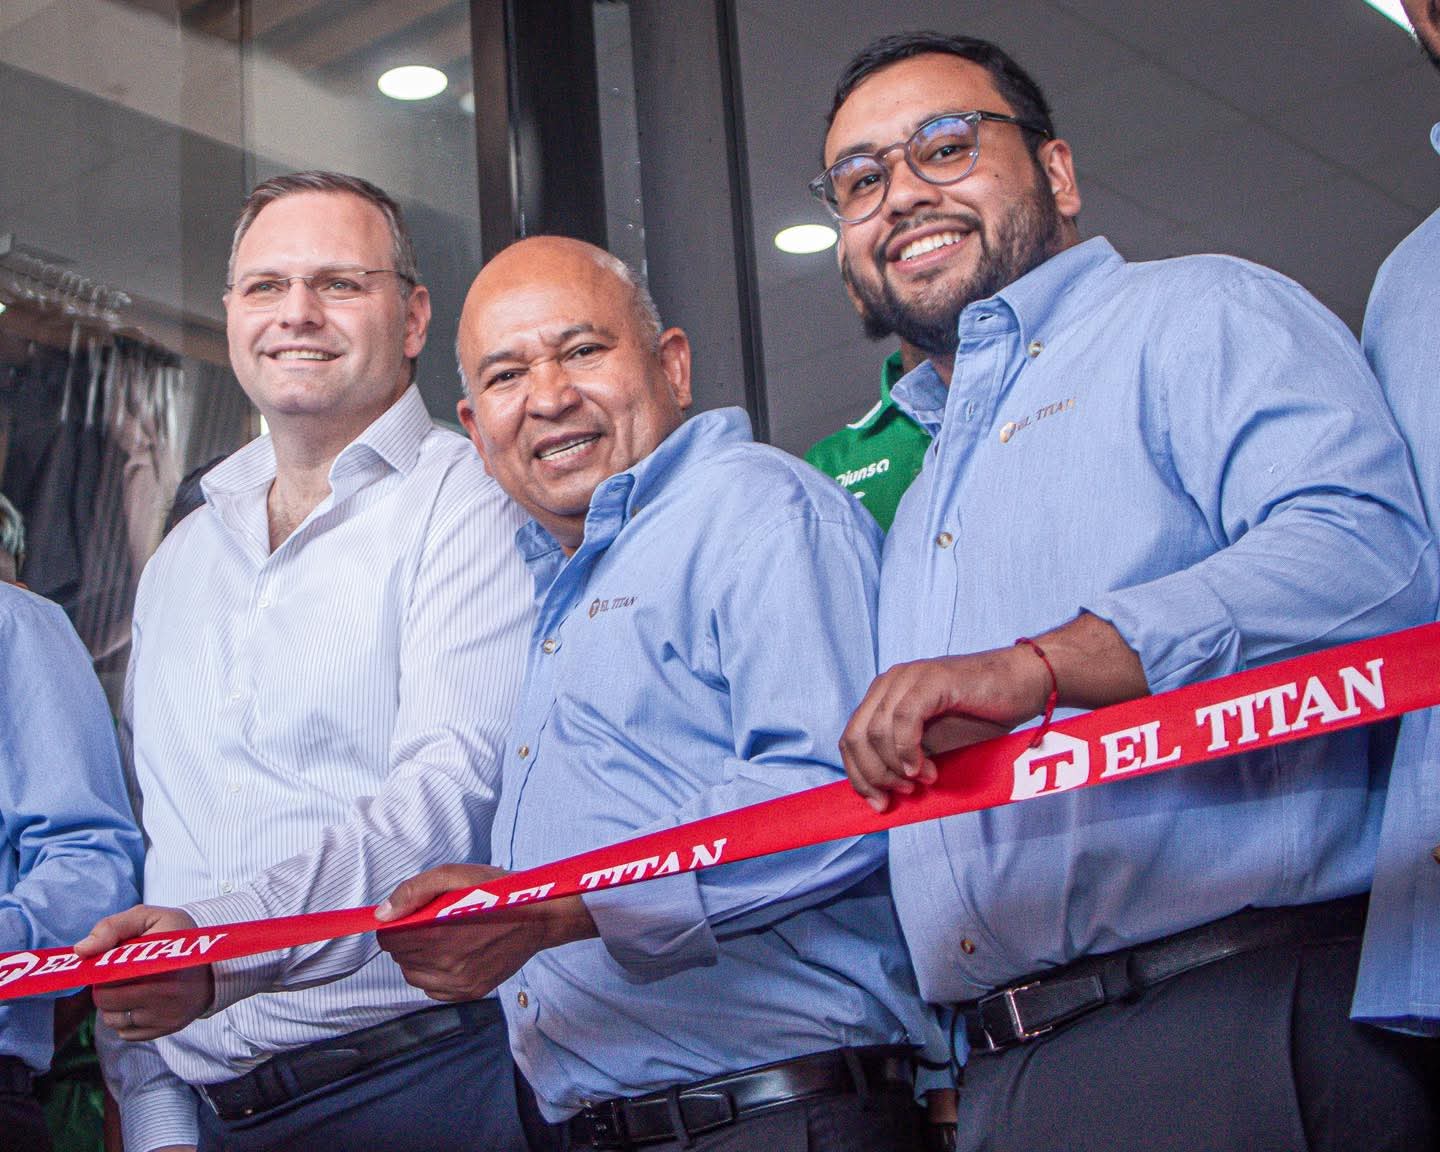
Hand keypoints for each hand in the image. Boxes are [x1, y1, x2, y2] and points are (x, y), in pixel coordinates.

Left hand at [75, 906, 214, 1039]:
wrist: (217, 959)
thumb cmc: (176, 934)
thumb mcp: (148, 917)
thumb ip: (111, 927)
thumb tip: (81, 951)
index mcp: (160, 960)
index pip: (108, 976)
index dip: (102, 968)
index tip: (110, 960)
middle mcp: (167, 991)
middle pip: (105, 999)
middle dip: (104, 986)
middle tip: (118, 974)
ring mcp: (168, 1013)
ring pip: (112, 1019)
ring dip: (113, 1005)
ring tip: (128, 987)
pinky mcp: (169, 1028)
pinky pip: (126, 1033)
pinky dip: (126, 1019)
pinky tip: (139, 1002)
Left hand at [375, 864, 597, 1000]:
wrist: (539, 917)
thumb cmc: (498, 892)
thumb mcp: (455, 875)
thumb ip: (414, 891)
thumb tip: (384, 914)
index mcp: (437, 934)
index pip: (388, 940)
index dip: (396, 925)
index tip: (411, 916)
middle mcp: (445, 964)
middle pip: (400, 958)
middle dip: (408, 939)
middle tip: (431, 923)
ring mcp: (458, 982)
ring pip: (413, 976)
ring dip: (418, 958)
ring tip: (441, 939)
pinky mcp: (470, 992)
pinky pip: (433, 990)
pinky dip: (434, 975)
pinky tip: (451, 956)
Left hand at [840, 649, 1047, 811]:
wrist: (1023, 684)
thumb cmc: (982, 715)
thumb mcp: (934, 744)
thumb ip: (904, 759)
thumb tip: (880, 791)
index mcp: (884, 696)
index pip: (851, 739)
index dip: (859, 776)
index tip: (879, 804)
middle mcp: (890, 682)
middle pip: (855, 737)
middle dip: (873, 776)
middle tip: (902, 794)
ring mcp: (909, 678)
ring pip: (876, 731)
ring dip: (895, 767)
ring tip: (924, 779)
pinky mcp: (931, 679)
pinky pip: (904, 719)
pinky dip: (907, 751)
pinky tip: (925, 768)